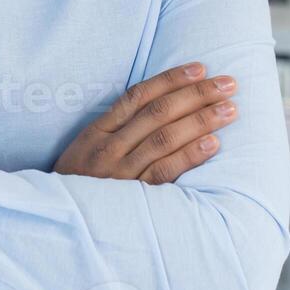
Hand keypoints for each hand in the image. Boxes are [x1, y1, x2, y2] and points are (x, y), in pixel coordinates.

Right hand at [52, 62, 238, 183]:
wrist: (60, 221)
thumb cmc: (80, 182)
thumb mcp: (86, 148)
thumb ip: (117, 128)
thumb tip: (162, 104)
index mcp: (97, 131)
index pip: (138, 96)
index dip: (171, 79)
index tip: (200, 68)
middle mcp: (109, 148)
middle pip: (158, 113)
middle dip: (196, 95)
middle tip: (227, 84)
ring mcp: (121, 173)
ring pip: (165, 138)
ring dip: (201, 120)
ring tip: (229, 110)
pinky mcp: (134, 197)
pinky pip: (165, 171)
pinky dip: (190, 155)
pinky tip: (213, 143)